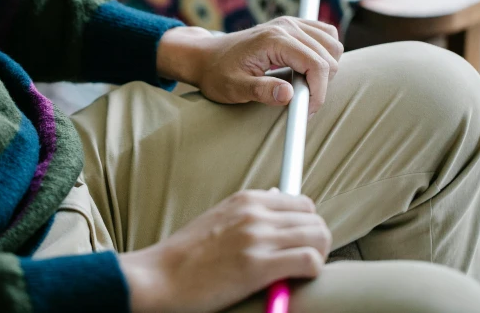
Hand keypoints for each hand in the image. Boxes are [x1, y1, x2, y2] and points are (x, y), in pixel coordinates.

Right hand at [119, 190, 330, 312]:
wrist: (160, 277)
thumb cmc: (187, 254)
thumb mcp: (218, 218)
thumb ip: (249, 211)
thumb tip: (278, 199)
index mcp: (246, 200)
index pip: (301, 202)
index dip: (307, 224)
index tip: (300, 241)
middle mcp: (255, 213)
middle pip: (314, 219)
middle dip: (316, 241)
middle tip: (304, 260)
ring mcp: (258, 238)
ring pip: (319, 237)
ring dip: (318, 256)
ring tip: (300, 271)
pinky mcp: (259, 266)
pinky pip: (310, 261)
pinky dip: (311, 272)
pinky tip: (294, 281)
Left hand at [157, 17, 342, 113]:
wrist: (206, 56)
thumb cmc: (218, 73)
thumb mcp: (235, 87)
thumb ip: (261, 91)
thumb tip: (288, 95)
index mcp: (274, 40)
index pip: (317, 64)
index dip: (318, 92)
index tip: (307, 111)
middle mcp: (286, 26)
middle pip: (329, 56)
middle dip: (320, 83)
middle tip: (300, 102)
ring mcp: (291, 22)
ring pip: (333, 44)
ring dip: (325, 69)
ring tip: (302, 85)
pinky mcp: (292, 25)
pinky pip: (325, 35)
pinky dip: (324, 54)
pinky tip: (306, 69)